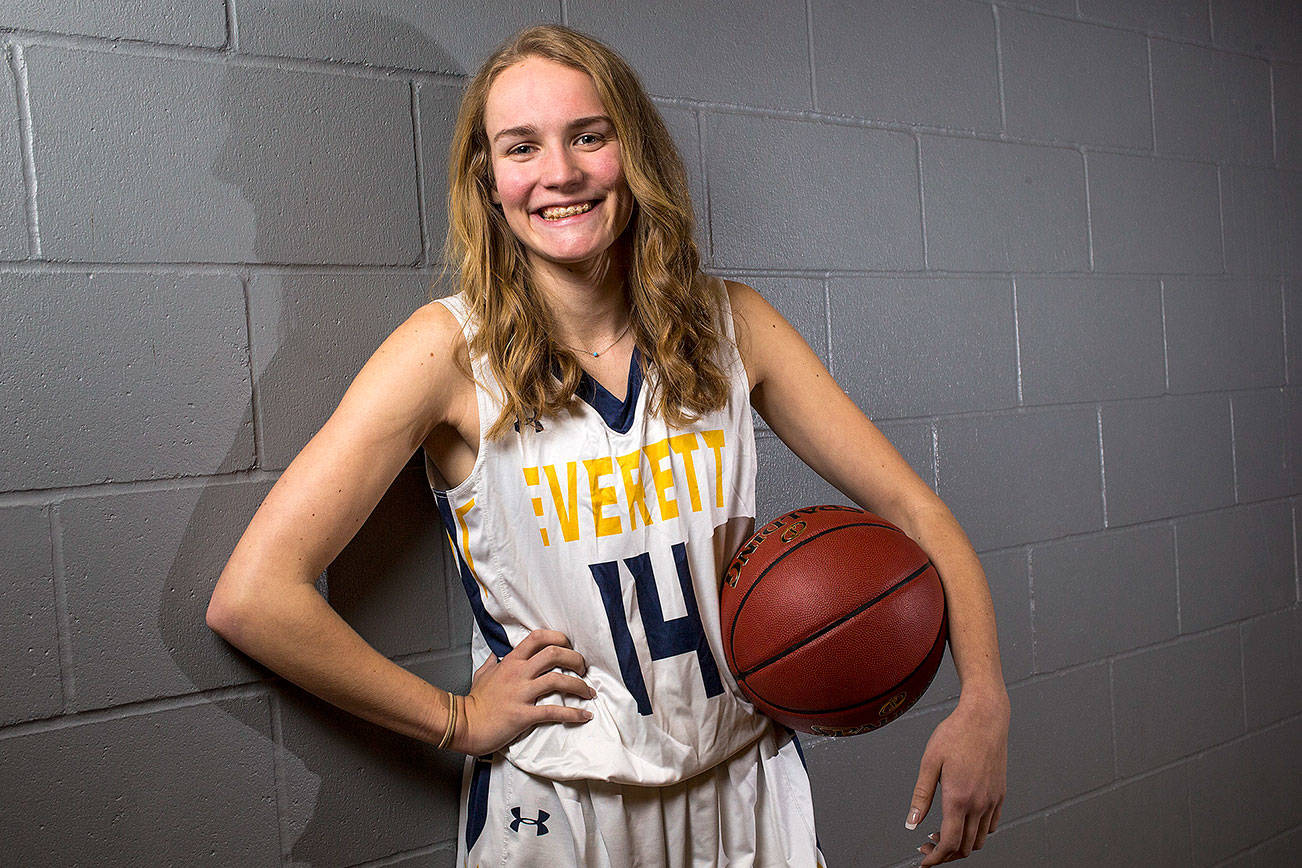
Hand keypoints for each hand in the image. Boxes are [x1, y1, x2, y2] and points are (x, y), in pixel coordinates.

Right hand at [451, 629, 595, 755]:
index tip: (569, 646)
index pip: (538, 638)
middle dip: (575, 659)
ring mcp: (521, 693)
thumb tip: (494, 656)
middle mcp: (518, 673)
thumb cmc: (474, 702)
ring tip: (589, 692)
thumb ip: (491, 664)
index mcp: (511, 662)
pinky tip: (584, 715)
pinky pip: (553, 711)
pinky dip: (573, 713)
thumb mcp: (481, 675)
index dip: (558, 637)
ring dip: (579, 686)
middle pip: (554, 654)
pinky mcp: (523, 714)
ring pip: (558, 680)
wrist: (464, 724)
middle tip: (583, 669)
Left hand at [909, 692, 1008, 865]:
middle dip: (945, 854)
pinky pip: (991, 825)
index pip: (949, 843)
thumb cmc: (956, 734)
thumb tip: (912, 822)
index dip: (935, 858)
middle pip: (964, 847)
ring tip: (941, 834)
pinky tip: (962, 821)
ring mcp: (993, 800)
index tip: (924, 861)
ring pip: (979, 840)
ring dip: (961, 845)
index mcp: (959, 798)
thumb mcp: (930, 762)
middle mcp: (979, 804)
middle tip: (927, 847)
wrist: (985, 717)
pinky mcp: (1000, 794)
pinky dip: (977, 832)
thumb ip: (921, 795)